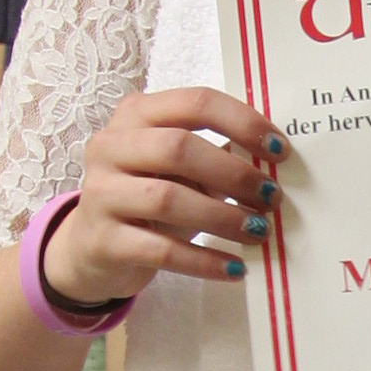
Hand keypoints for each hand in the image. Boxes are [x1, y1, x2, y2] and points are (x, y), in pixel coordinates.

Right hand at [46, 87, 280, 310]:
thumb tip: (275, 158)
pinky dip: (204, 260)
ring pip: (168, 199)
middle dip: (234, 173)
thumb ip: (217, 154)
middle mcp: (111, 147)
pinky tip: (234, 268)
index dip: (243, 122)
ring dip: (223, 217)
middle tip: (271, 196)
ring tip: (258, 232)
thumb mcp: (178, 170)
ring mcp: (101, 193)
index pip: (195, 103)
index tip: (279, 150)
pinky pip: (161, 251)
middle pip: (178, 147)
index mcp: (136, 115)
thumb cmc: (146, 200)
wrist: (91, 250)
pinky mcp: (104, 241)